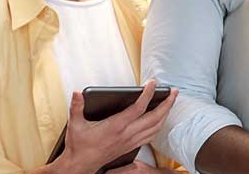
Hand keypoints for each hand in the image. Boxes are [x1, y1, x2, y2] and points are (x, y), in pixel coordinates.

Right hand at [51, 81, 176, 173]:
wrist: (82, 165)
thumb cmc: (80, 146)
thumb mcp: (75, 124)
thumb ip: (76, 107)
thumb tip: (77, 93)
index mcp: (116, 126)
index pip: (138, 108)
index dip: (147, 94)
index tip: (153, 83)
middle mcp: (127, 134)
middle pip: (154, 117)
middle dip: (167, 103)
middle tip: (173, 91)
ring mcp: (131, 141)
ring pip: (156, 127)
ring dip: (166, 114)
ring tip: (171, 102)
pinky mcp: (131, 146)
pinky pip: (151, 135)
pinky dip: (159, 126)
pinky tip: (160, 120)